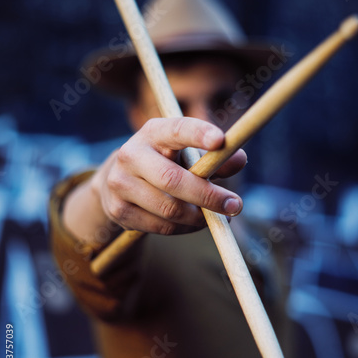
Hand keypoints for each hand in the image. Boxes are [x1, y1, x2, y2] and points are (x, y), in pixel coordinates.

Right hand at [92, 117, 246, 234]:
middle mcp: (131, 154)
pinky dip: (184, 228)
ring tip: (214, 216)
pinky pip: (161, 226)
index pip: (176, 129)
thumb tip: (239, 159)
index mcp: (153, 133)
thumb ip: (214, 157)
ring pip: (169, 209)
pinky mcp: (118, 210)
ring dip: (198, 217)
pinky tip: (193, 222)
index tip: (221, 141)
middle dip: (208, 195)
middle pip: (172, 179)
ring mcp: (120, 184)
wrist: (119, 181)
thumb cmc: (166, 163)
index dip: (198, 134)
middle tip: (235, 206)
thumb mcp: (188, 154)